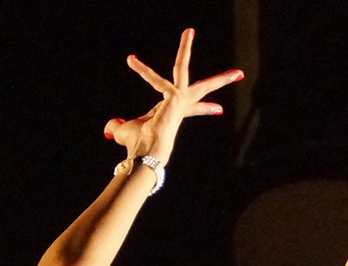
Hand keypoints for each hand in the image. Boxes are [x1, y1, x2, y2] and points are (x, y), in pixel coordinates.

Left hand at [102, 28, 243, 161]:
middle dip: (220, 80)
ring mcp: (179, 100)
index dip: (205, 108)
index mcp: (175, 113)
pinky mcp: (174, 97)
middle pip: (202, 88)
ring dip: (185, 48)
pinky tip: (131, 61)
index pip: (194, 108)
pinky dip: (141, 71)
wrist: (145, 153)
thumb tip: (109, 128)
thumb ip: (118, 127)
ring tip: (189, 31)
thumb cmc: (138, 146)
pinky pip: (154, 79)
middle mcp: (181, 106)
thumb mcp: (126, 132)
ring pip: (183, 69)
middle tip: (239, 73)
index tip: (219, 109)